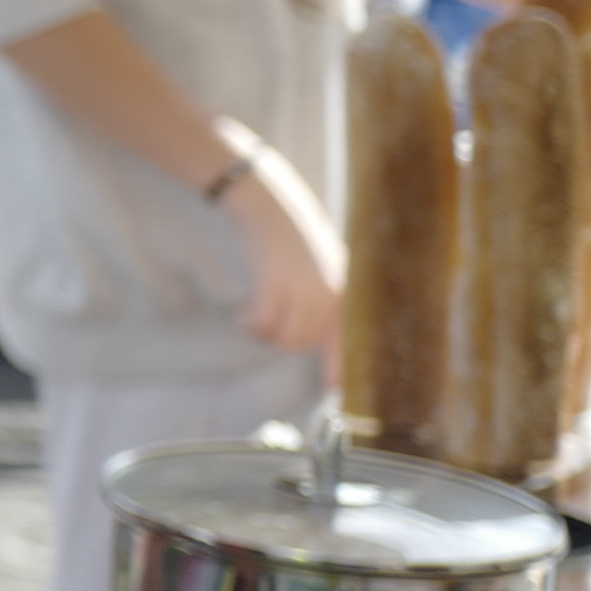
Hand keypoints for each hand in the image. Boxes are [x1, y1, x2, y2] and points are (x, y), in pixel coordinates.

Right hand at [213, 139, 344, 352]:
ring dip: (264, 334)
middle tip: (264, 325)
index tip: (332, 389)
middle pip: (305, 341)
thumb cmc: (292, 230)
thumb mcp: (323, 261)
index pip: (347, 338)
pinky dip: (251, 325)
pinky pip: (264, 325)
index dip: (339, 366)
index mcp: (345, 288)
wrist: (268, 202)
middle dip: (283, 341)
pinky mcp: (276, 286)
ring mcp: (305, 290)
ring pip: (284, 337)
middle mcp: (331, 293)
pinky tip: (243, 315)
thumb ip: (326, 292)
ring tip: (252, 318)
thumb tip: (314, 328)